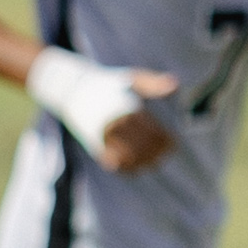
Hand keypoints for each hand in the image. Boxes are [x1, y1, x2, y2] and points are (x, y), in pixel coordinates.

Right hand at [28, 47, 177, 169]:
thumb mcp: (131, 79)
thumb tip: (175, 85)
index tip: (173, 144)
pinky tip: (136, 167)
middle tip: (164, 155)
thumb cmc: (108, 84)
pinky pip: (115, 164)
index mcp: (127, 109)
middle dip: (156, 153)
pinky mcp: (96, 146)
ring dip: (144, 163)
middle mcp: (116, 125)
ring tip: (153, 162)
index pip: (153, 132)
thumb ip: (153, 83)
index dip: (165, 142)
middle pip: (143, 147)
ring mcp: (104, 138)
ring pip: (130, 158)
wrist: (72, 91)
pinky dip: (127, 168)